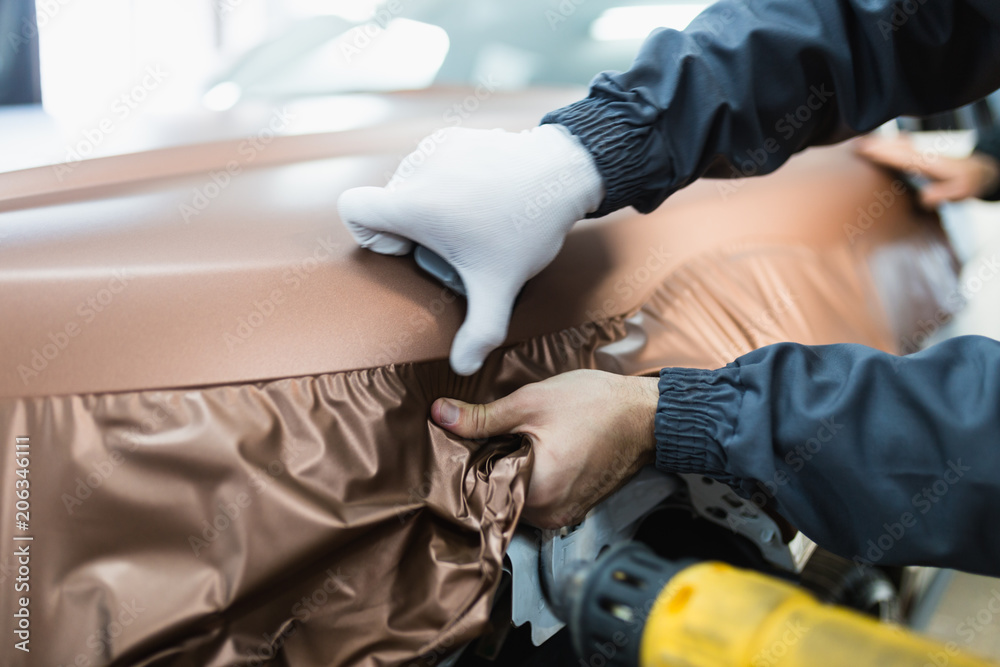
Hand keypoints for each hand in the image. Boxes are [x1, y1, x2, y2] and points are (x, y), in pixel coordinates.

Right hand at [337, 124, 604, 375]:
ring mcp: (436, 148)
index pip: (353, 209)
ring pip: (412, 183)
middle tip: (459, 243)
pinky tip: (483, 197)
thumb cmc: (525, 227)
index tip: (412, 247)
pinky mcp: (455, 136)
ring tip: (473, 220)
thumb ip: (480, 331)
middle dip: (414, 228)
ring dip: (432, 204)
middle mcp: (416, 169)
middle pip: (389, 204)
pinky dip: (449, 181)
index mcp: (413, 204)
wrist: (562, 172)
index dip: (372, 235)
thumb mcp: (501, 286)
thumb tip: (462, 368)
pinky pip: (435, 163)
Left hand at [430, 370, 659, 527]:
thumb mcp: (531, 403)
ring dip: (507, 473)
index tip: (455, 444)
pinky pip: (536, 499)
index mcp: (536, 491)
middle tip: (481, 437)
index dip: (462, 464)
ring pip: (515, 499)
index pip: (477, 490)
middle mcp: (548, 515)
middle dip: (484, 468)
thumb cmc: (597, 406)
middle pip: (495, 497)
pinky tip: (532, 452)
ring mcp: (562, 515)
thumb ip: (481, 417)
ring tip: (511, 442)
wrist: (645, 414)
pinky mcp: (572, 509)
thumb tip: (441, 415)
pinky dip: (528, 478)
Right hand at [855, 134, 999, 206]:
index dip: (881, 152)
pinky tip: (880, 144)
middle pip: (894, 146)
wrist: (981, 169)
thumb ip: (943, 194)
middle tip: (852, 145)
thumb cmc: (969, 182)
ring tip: (860, 142)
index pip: (899, 156)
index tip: (863, 149)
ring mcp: (920, 153)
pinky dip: (888, 143)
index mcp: (926, 162)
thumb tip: (924, 198)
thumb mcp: (961, 192)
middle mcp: (921, 154)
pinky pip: (900, 146)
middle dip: (874, 145)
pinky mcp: (919, 155)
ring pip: (896, 144)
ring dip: (879, 142)